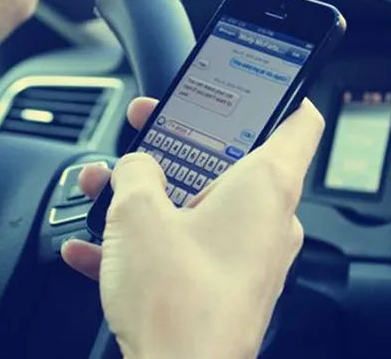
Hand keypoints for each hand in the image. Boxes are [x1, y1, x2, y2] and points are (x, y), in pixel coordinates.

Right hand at [63, 97, 323, 358]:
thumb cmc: (177, 303)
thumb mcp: (138, 214)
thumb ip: (134, 172)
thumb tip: (133, 166)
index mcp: (263, 188)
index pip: (297, 122)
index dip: (277, 96)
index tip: (250, 87)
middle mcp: (264, 222)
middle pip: (227, 162)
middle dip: (175, 147)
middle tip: (143, 134)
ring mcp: (244, 257)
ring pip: (195, 206)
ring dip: (147, 197)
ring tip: (102, 192)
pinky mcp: (221, 286)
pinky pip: (181, 249)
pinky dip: (144, 243)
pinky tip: (93, 248)